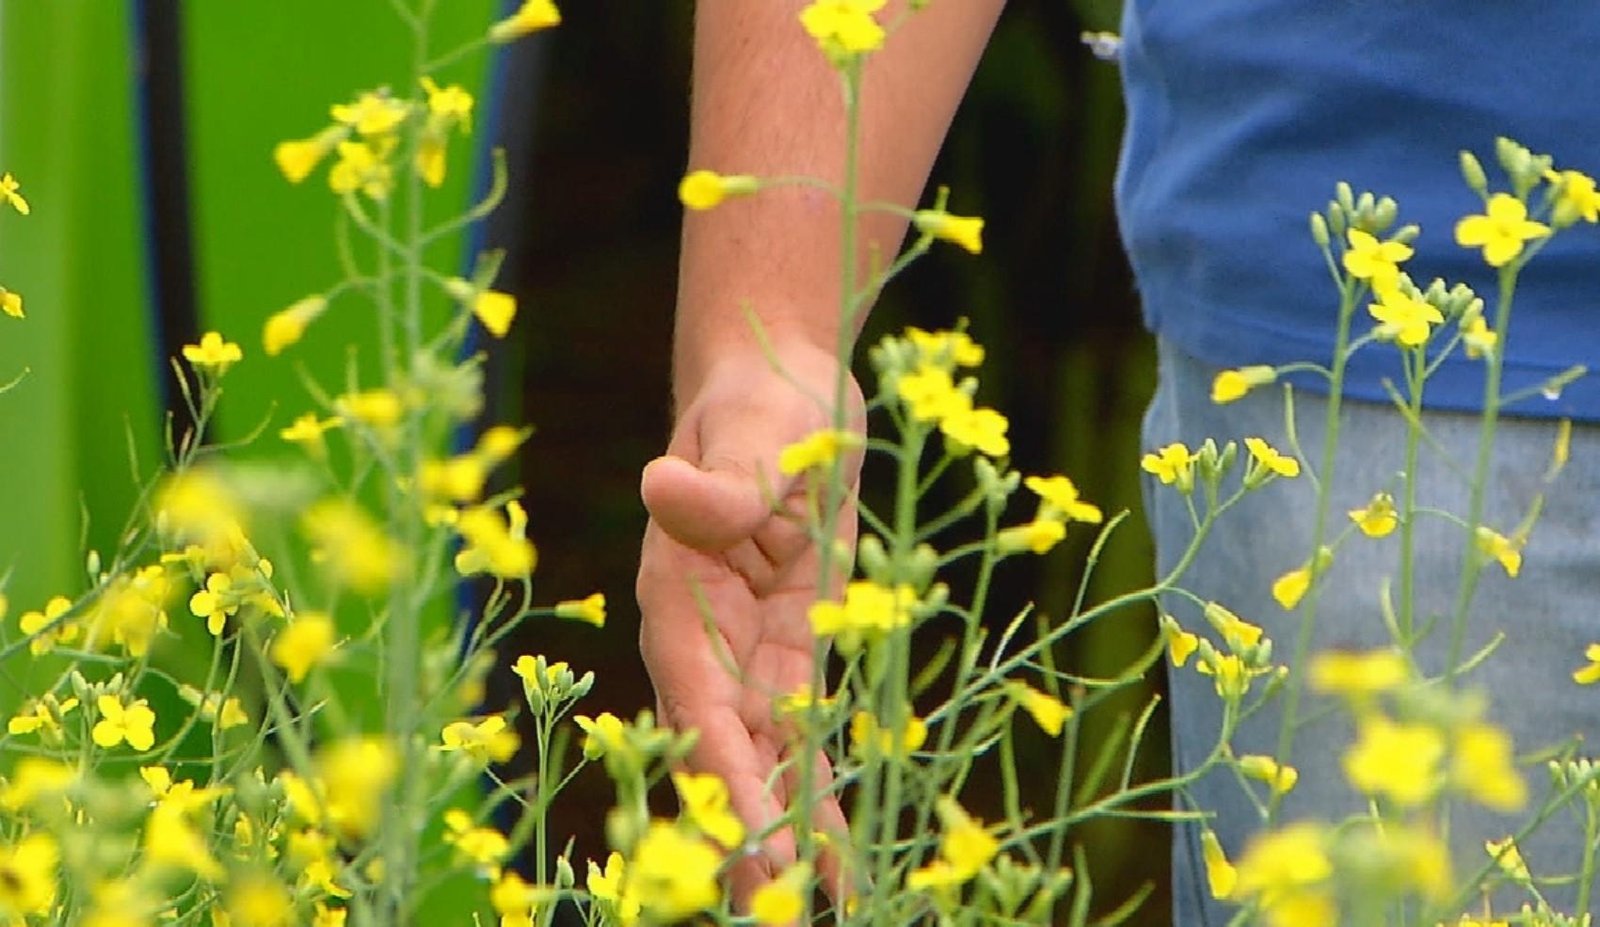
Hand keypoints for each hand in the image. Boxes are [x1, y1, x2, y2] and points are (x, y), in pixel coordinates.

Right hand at [637, 341, 860, 903]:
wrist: (786, 387)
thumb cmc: (761, 403)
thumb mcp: (752, 435)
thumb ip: (721, 484)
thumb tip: (662, 491)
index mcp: (678, 601)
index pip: (699, 708)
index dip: (727, 782)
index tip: (759, 849)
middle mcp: (704, 643)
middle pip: (720, 758)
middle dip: (745, 838)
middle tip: (772, 919)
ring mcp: (747, 654)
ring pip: (761, 764)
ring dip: (782, 835)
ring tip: (813, 906)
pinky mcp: (794, 651)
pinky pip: (805, 737)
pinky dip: (820, 794)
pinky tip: (844, 858)